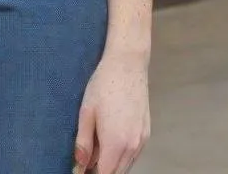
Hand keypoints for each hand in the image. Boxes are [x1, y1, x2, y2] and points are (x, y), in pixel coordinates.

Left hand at [73, 48, 150, 173]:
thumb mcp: (86, 112)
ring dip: (112, 165)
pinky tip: (111, 143)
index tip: (80, 170)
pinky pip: (134, 154)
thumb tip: (80, 165)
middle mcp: (132, 146)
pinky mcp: (147, 132)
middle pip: (117, 173)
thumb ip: (83, 142)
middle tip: (86, 162)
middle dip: (101, 171)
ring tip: (97, 152)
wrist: (128, 64)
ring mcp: (142, 140)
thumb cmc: (103, 84)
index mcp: (115, 143)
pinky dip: (122, 156)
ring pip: (126, 165)